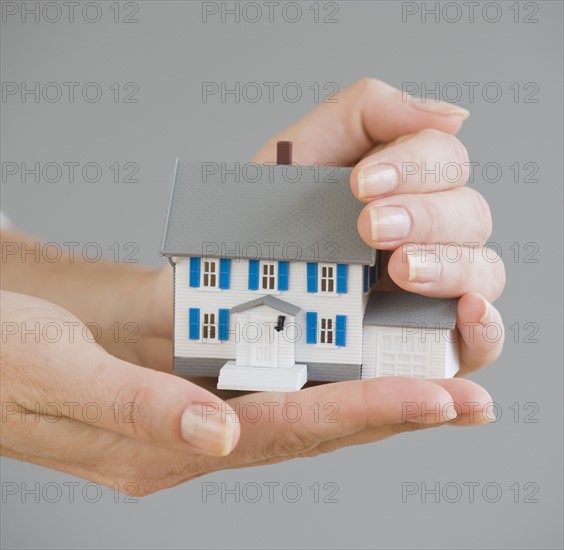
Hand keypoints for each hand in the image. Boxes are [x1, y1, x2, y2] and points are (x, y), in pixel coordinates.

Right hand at [1, 290, 494, 495]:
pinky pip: (275, 382)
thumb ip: (134, 408)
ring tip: (440, 383)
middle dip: (394, 412)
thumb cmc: (8, 359)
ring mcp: (199, 413)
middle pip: (311, 427)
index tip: (436, 399)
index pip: (284, 431)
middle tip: (470, 397)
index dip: (364, 414)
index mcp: (165, 445)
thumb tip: (215, 436)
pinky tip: (365, 362)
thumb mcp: (55, 374)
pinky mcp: (196, 386)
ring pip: (302, 407)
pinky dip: (328, 374)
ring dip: (371, 396)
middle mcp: (196, 436)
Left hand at [254, 78, 505, 376]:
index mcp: (399, 190)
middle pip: (470, 213)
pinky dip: (487, 325)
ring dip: (449, 264)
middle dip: (424, 216)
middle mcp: (424, 237)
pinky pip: (484, 339)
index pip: (445, 160)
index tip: (361, 184)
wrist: (223, 299)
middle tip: (370, 227)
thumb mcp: (299, 157)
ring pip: (483, 270)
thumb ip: (364, 115)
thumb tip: (450, 113)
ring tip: (400, 268)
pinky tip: (468, 310)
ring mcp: (429, 293)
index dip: (415, 164)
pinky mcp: (425, 344)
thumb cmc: (259, 228)